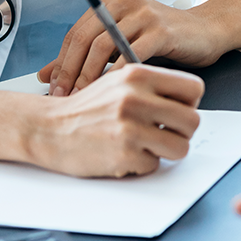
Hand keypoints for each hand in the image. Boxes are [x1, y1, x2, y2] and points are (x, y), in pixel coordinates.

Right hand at [27, 63, 203, 177]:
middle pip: (192, 121)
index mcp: (138, 74)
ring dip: (165, 151)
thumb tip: (186, 101)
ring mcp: (130, 127)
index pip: (193, 87)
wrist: (47, 128)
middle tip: (164, 134)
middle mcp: (136, 97)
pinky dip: (141, 164)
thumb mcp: (116, 82)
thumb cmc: (84, 108)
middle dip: (182, 132)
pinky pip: (154, 165)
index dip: (189, 103)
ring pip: (180, 147)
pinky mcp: (124, 153)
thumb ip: (150, 87)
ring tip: (144, 145)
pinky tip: (122, 153)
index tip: (176, 111)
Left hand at [38, 0, 223, 95]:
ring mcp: (142, 13)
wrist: (205, 31)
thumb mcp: (120, 41)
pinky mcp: (161, 29)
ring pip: (104, 46)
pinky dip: (118, 74)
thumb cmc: (162, 37)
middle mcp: (123, 0)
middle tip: (62, 96)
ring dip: (89, 75)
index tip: (52, 87)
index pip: (74, 33)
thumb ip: (86, 54)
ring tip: (83, 96)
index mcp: (108, 0)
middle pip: (84, 38)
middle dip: (69, 71)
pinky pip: (132, 54)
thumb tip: (45, 74)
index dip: (60, 63)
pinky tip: (113, 91)